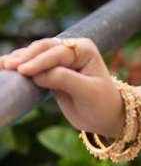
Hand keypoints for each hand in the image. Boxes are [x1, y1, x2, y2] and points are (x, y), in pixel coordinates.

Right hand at [0, 37, 124, 137]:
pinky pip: (31, 66)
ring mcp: (58, 59)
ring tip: (2, 65)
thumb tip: (37, 75)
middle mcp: (70, 50)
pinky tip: (4, 67)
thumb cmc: (102, 103)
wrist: (105, 116)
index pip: (58, 53)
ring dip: (18, 60)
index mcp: (84, 49)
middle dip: (25, 57)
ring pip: (34, 55)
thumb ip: (64, 80)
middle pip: (42, 49)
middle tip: (8, 66)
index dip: (40, 62)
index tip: (23, 71)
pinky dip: (19, 67)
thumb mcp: (87, 92)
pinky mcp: (49, 71)